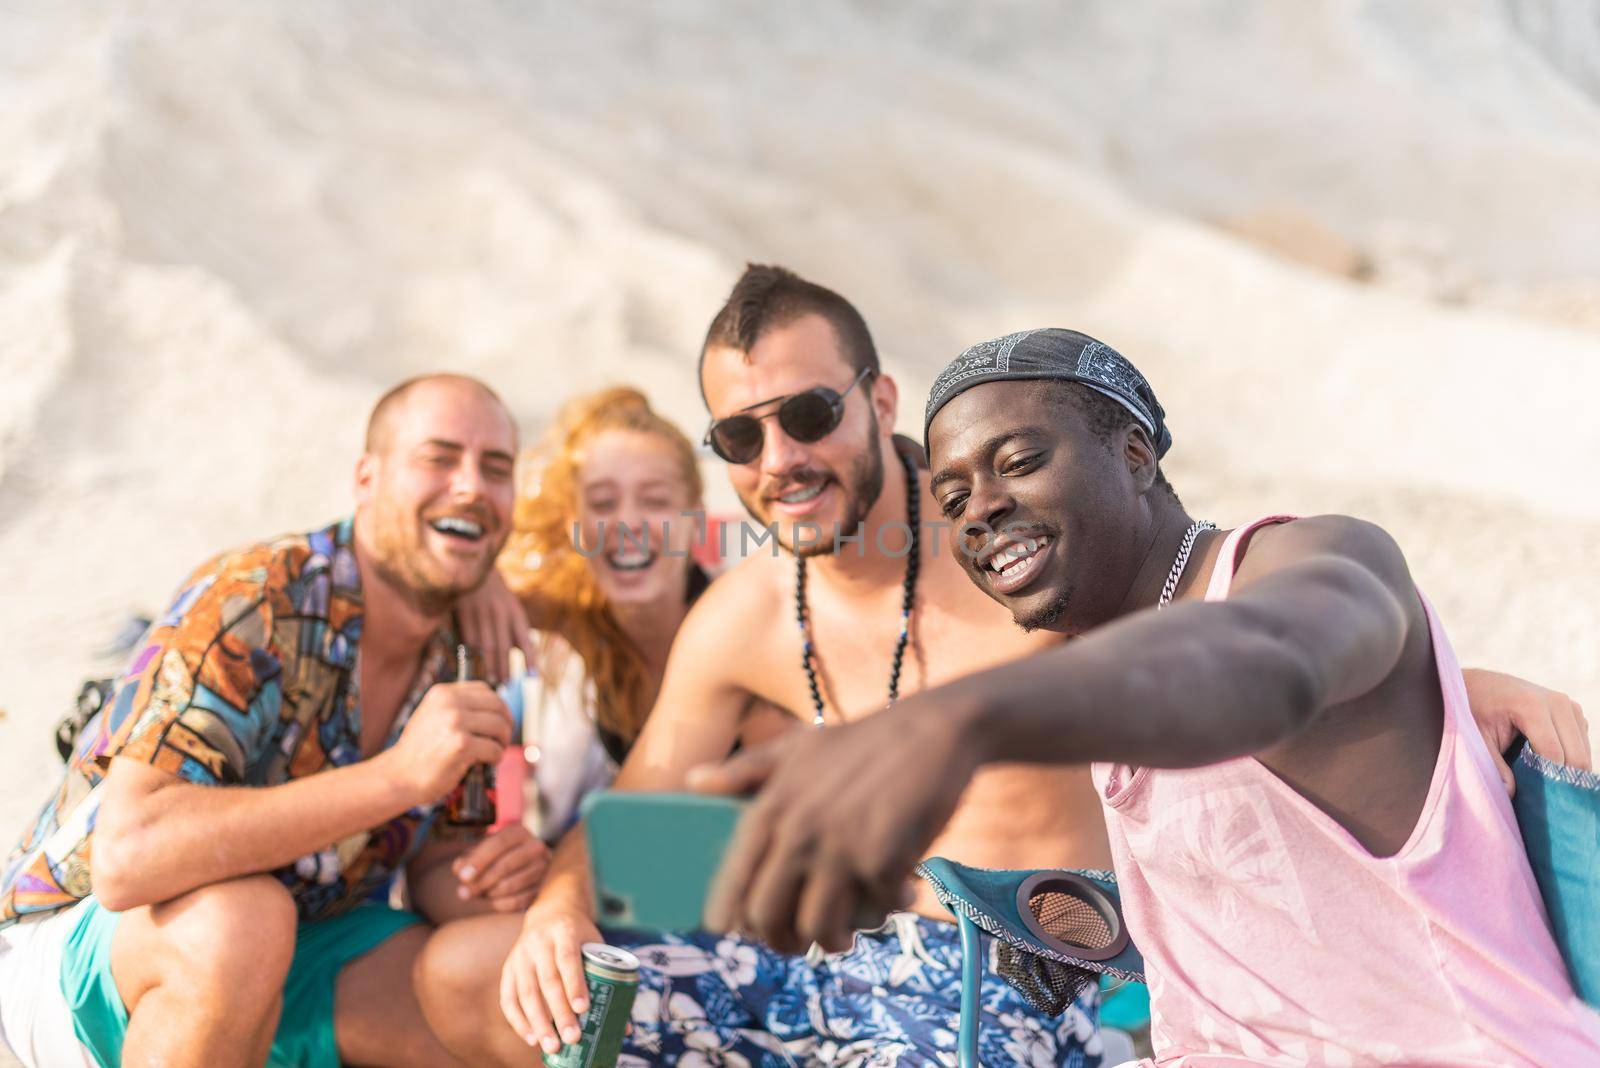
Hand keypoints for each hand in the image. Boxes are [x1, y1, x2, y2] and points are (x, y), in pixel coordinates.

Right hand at [380, 681, 511, 807]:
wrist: (399, 775)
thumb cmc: (419, 750)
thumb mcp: (433, 716)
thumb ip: (458, 707)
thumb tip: (495, 708)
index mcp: (442, 693)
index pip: (485, 690)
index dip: (498, 707)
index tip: (500, 720)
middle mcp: (449, 703)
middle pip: (497, 706)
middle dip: (506, 723)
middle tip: (503, 739)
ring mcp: (455, 723)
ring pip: (499, 726)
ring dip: (502, 741)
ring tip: (496, 751)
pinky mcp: (461, 745)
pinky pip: (493, 748)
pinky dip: (496, 757)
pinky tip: (489, 762)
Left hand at [452, 825, 551, 911]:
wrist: (520, 869)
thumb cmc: (495, 858)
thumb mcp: (481, 852)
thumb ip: (468, 858)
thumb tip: (460, 869)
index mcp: (519, 832)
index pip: (499, 843)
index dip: (479, 860)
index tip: (461, 876)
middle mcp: (536, 847)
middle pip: (505, 865)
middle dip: (480, 881)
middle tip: (462, 894)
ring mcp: (543, 868)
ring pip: (511, 885)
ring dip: (489, 893)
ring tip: (479, 894)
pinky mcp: (543, 888)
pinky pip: (518, 901)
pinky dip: (500, 904)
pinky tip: (492, 901)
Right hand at [457, 568, 534, 685]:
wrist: (475, 567)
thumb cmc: (496, 595)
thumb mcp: (511, 608)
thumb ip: (516, 631)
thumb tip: (525, 656)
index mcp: (515, 611)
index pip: (525, 638)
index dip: (530, 657)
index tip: (532, 676)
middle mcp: (500, 612)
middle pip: (503, 646)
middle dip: (505, 667)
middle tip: (505, 684)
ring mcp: (481, 612)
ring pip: (485, 645)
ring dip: (489, 665)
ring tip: (491, 681)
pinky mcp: (464, 611)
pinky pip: (468, 637)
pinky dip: (472, 652)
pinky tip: (473, 664)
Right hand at [499, 899, 602, 1055]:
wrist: (550, 911)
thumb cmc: (580, 935)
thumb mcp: (596, 944)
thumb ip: (610, 978)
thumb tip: (626, 1027)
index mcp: (564, 931)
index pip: (568, 958)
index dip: (575, 983)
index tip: (583, 1009)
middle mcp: (539, 941)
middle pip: (548, 980)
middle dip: (559, 1012)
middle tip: (572, 1038)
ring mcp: (520, 954)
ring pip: (527, 992)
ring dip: (539, 1022)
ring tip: (552, 1045)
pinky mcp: (509, 968)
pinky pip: (509, 997)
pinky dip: (519, 1020)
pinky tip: (531, 1038)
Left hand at [687, 699, 979, 954]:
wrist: (935, 730)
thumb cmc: (863, 741)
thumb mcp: (797, 747)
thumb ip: (745, 770)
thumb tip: (691, 781)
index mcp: (771, 807)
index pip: (733, 884)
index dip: (734, 920)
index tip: (745, 933)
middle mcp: (798, 832)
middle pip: (768, 918)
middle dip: (784, 942)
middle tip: (802, 941)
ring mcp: (840, 849)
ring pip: (819, 929)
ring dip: (835, 940)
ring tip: (848, 933)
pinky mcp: (883, 862)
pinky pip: (877, 913)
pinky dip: (890, 911)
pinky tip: (904, 893)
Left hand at [1462, 668, 1590, 794]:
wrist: (1479, 685)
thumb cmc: (1474, 711)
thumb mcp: (1476, 737)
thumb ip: (1494, 765)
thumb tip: (1510, 794)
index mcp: (1531, 705)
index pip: (1554, 754)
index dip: (1548, 781)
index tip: (1537, 799)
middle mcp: (1557, 702)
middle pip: (1576, 756)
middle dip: (1561, 779)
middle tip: (1543, 797)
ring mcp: (1570, 706)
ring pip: (1583, 752)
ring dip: (1567, 770)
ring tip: (1541, 780)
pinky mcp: (1575, 713)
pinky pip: (1581, 745)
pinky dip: (1570, 759)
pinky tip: (1547, 765)